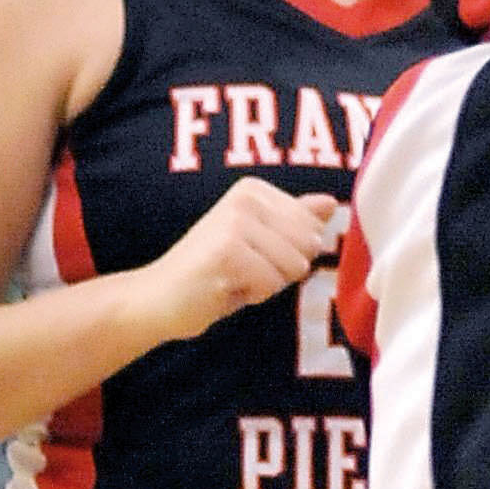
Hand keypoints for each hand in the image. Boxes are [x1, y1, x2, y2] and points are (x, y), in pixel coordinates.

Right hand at [142, 183, 340, 344]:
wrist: (158, 298)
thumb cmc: (214, 272)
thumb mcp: (260, 242)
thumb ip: (294, 221)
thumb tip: (331, 202)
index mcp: (254, 190)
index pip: (313, 230)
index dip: (288, 254)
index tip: (251, 255)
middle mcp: (245, 198)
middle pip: (309, 246)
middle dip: (282, 270)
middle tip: (243, 269)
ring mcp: (235, 223)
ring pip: (294, 266)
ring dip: (267, 284)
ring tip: (233, 277)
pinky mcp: (228, 252)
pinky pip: (271, 284)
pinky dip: (252, 295)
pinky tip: (223, 287)